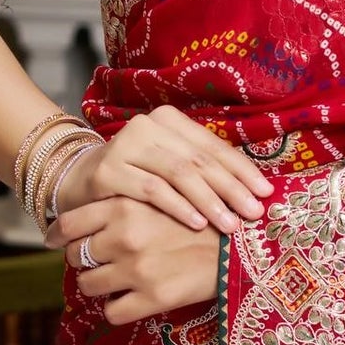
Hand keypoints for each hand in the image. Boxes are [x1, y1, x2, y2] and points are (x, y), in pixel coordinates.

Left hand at [48, 197, 222, 324]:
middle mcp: (124, 236)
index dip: (58, 235)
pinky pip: (112, 312)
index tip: (55, 241)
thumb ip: (129, 199)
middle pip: (75, 255)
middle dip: (83, 260)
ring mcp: (136, 269)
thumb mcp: (163, 193)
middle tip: (100, 260)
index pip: (69, 223)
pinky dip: (118, 309)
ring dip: (99, 286)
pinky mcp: (152, 298)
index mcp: (125, 205)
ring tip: (117, 281)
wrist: (243, 242)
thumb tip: (96, 210)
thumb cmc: (205, 214)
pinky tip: (132, 299)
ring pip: (88, 286)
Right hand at [51, 105, 271, 232]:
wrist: (78, 181)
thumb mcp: (170, 166)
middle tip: (254, 213)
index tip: (266, 193)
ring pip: (178, 173)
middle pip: (199, 159)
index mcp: (169, 120)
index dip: (241, 169)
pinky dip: (177, 207)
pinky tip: (197, 223)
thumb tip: (256, 190)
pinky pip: (151, 190)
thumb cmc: (137, 178)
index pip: (213, 145)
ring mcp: (126, 145)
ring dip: (209, 201)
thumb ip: (203, 170)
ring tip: (230, 224)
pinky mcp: (108, 170)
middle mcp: (148, 125)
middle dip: (231, 188)